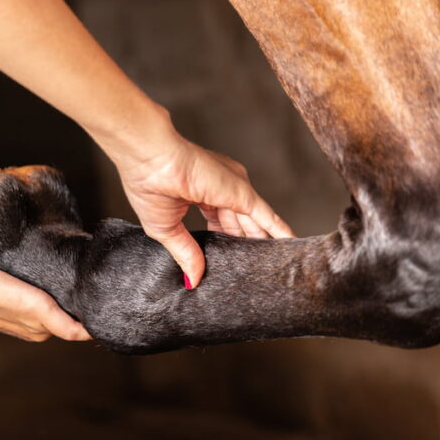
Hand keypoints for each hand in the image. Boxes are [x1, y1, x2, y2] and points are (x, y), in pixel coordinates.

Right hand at [110, 130, 294, 287]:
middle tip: (256, 270)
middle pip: (240, 224)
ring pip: (255, 223)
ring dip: (264, 243)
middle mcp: (221, 189)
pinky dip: (279, 231)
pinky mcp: (243, 193)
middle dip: (247, 245)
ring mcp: (234, 190)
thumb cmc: (148, 185)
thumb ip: (185, 253)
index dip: (224, 242)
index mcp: (200, 193)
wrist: (151, 160)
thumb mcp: (167, 228)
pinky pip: (267, 217)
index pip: (219, 222)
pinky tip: (290, 245)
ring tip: (276, 264)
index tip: (227, 262)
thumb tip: (192, 280)